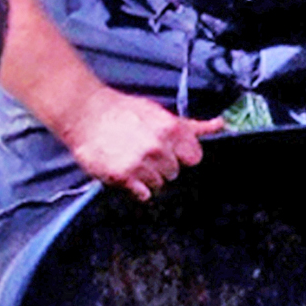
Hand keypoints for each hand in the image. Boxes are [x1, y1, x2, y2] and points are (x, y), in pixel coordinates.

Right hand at [61, 88, 222, 200]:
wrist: (85, 114)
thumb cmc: (122, 111)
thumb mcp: (159, 113)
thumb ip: (191, 126)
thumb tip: (220, 125)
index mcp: (170, 129)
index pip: (194, 157)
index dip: (182, 155)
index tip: (170, 150)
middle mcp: (158, 148)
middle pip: (175, 172)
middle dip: (162, 165)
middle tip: (143, 151)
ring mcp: (141, 164)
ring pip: (159, 184)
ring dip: (147, 177)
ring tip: (131, 159)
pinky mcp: (123, 177)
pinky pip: (142, 194)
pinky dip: (136, 187)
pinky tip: (125, 171)